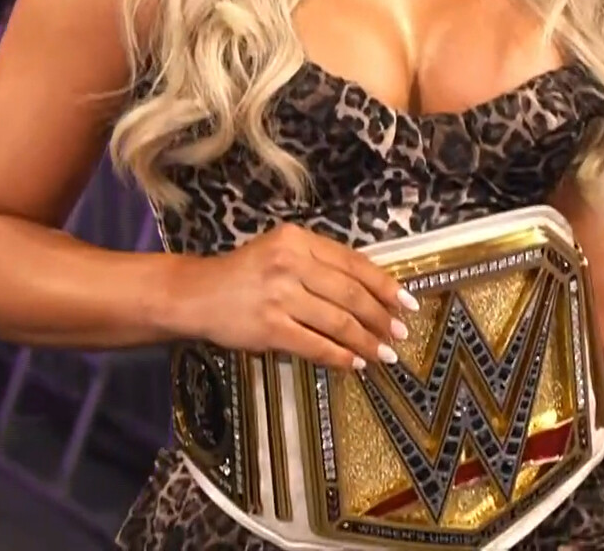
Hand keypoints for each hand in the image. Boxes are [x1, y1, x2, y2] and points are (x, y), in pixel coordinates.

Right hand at [192, 223, 418, 371]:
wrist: (196, 293)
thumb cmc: (243, 273)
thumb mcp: (280, 251)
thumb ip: (318, 263)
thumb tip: (369, 290)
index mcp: (298, 239)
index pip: (353, 262)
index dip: (385, 284)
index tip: (407, 302)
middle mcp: (291, 263)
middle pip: (351, 293)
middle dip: (381, 316)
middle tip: (400, 332)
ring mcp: (280, 296)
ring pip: (338, 321)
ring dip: (366, 341)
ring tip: (384, 352)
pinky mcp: (270, 327)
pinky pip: (315, 345)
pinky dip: (339, 356)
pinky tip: (354, 363)